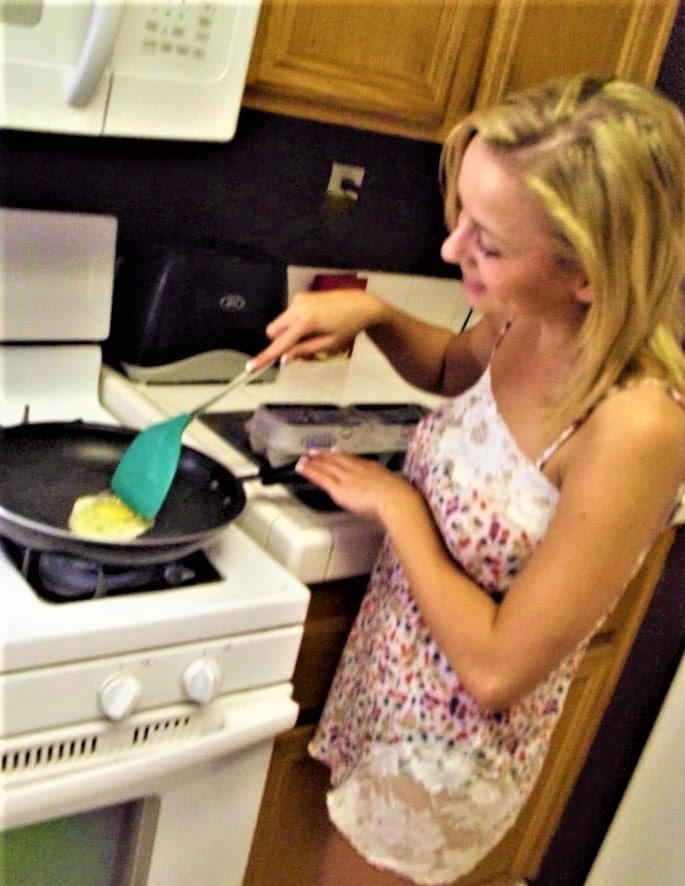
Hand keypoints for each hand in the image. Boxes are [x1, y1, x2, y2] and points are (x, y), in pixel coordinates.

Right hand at [247, 289, 385, 369]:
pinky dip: (295, 324)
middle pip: (273, 331)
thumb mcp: (329, 344)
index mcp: (306, 322)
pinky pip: (289, 315)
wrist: (362, 305)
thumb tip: (285, 358)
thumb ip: (304, 350)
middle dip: (282, 342)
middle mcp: (298, 307)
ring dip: (290, 334)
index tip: (251, 367)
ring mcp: (299, 300)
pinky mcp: (302, 297)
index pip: (280, 344)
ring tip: (313, 336)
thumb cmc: (349, 325)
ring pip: (281, 324)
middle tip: (303, 349)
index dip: (265, 357)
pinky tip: (315, 325)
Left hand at [294, 449, 419, 523]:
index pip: (354, 460)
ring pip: (326, 466)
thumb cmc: (400, 498)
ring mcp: (346, 477)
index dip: (343, 455)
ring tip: (304, 459)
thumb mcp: (396, 488)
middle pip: (338, 460)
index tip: (336, 452)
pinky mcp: (338, 488)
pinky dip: (309, 471)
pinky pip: (320, 477)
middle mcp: (357, 469)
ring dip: (314, 462)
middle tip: (315, 452)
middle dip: (326, 455)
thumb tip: (394, 493)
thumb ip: (389, 489)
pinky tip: (301, 468)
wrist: (396, 500)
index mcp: (372, 468)